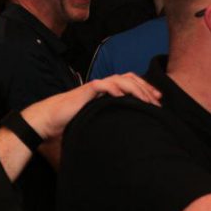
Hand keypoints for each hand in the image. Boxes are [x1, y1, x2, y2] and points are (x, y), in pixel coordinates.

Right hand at [23, 73, 161, 140]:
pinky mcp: (85, 91)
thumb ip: (113, 120)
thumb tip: (133, 133)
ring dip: (133, 87)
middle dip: (145, 88)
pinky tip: (121, 96)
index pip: (131, 83)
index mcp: (109, 92)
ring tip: (144, 99)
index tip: (158, 101)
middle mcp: (104, 86)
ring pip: (118, 79)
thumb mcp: (100, 120)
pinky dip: (113, 88)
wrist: (53, 119)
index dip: (146, 89)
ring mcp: (95, 87)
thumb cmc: (75, 121)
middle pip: (129, 78)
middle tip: (156, 101)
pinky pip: (101, 85)